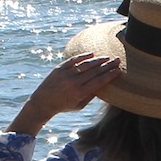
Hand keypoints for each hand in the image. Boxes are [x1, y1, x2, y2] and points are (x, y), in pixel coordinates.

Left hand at [7, 53, 121, 134]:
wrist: (42, 103)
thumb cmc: (63, 106)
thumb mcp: (79, 106)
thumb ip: (91, 95)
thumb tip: (102, 84)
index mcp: (80, 93)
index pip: (99, 81)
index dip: (110, 75)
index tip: (118, 70)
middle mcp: (73, 83)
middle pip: (95, 71)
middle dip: (108, 65)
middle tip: (118, 60)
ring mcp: (66, 74)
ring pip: (85, 64)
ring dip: (98, 60)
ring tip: (107, 57)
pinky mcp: (59, 69)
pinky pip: (73, 60)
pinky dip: (83, 56)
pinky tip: (91, 54)